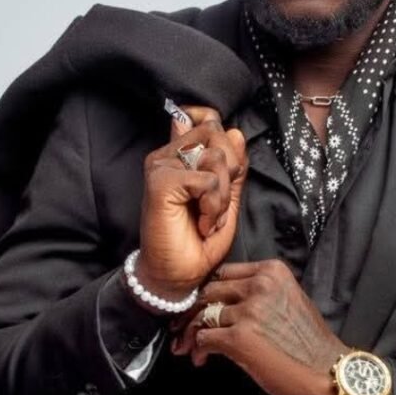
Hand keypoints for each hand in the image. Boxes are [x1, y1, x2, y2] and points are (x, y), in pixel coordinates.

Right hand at [136, 106, 247, 303]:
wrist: (178, 275)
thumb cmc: (199, 240)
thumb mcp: (226, 198)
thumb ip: (231, 166)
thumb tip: (235, 132)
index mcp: (181, 154)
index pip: (209, 118)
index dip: (225, 138)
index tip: (225, 173)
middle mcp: (167, 154)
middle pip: (217, 132)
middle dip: (230, 170)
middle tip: (217, 202)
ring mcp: (161, 165)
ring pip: (215, 156)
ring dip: (222, 194)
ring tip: (209, 216)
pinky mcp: (160, 180)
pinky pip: (207, 179)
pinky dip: (214, 205)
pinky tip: (203, 222)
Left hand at [171, 260, 348, 394]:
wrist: (328, 370)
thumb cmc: (311, 342)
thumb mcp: (290, 299)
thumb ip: (261, 293)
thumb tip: (226, 304)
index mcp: (272, 271)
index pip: (225, 273)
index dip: (209, 291)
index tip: (201, 305)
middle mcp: (259, 285)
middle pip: (209, 290)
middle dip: (193, 311)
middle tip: (184, 327)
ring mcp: (248, 310)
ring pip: (203, 314)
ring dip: (191, 333)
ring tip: (187, 347)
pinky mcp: (239, 337)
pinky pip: (204, 337)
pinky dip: (199, 349)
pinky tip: (202, 358)